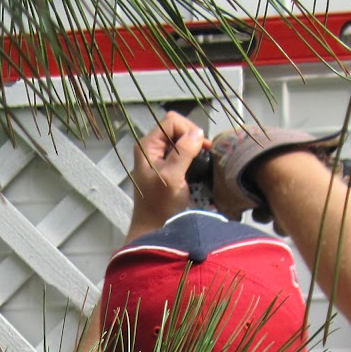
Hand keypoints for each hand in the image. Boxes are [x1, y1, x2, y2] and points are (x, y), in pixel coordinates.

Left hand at [128, 111, 206, 233]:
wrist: (154, 230)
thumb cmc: (159, 206)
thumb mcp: (171, 178)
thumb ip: (183, 153)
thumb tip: (198, 133)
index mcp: (147, 146)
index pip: (172, 121)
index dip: (188, 130)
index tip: (199, 149)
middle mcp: (153, 149)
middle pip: (179, 129)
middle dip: (193, 139)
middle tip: (203, 157)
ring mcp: (161, 159)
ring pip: (184, 141)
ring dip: (196, 150)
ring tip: (202, 164)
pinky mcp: (170, 169)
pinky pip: (186, 154)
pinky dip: (195, 158)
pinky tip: (199, 169)